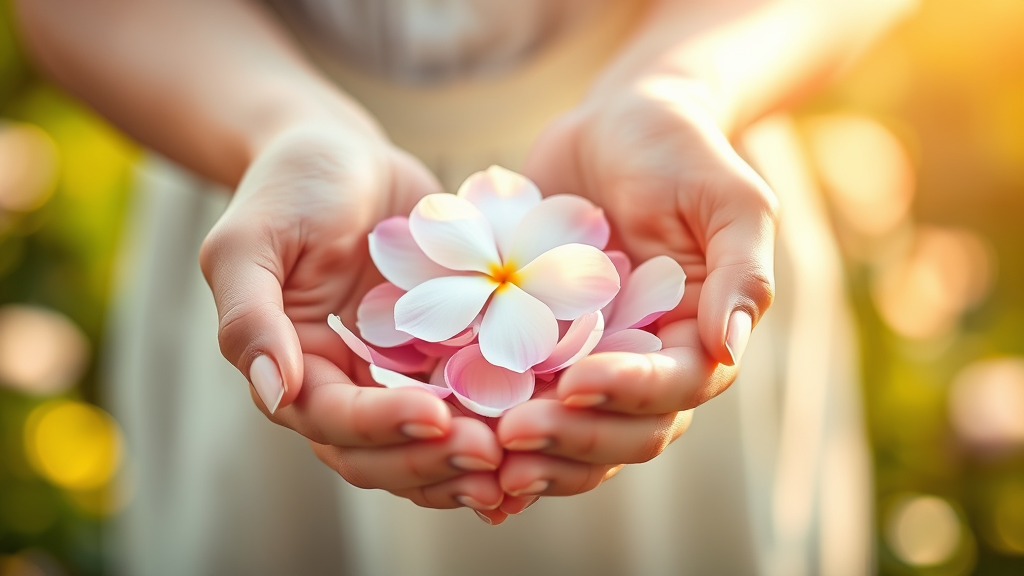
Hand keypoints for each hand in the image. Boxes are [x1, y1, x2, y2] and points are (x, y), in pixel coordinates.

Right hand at [199, 126, 507, 522]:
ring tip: (520, 458)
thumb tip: (275, 393)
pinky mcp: (445, 351)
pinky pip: (472, 398)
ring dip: (469, 460)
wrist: (349, 157)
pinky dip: (500, 419)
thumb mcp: (251, 241)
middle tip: (491, 454)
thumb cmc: (291, 188)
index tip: (436, 417)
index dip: (382, 428)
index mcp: (296, 370)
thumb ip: (250, 317)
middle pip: (383, 453)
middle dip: (433, 461)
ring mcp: (400, 373)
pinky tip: (544, 420)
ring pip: (430, 442)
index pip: (334, 422)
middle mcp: (348, 384)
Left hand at [498, 76, 777, 506]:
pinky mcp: (541, 349)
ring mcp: (591, 360)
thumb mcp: (728, 199)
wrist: (614, 124)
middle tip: (513, 433)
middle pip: (622, 431)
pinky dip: (497, 433)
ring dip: (535, 455)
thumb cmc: (679, 149)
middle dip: (572, 439)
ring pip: (573, 434)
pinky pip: (524, 401)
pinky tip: (458, 443)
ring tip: (484, 455)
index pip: (673, 389)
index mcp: (699, 337)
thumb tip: (730, 347)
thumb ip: (741, 272)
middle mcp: (647, 362)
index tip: (576, 383)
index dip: (628, 394)